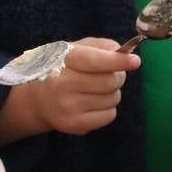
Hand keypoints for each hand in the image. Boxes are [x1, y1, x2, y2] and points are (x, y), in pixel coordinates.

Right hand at [0, 37, 137, 143]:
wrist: (35, 99)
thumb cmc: (60, 68)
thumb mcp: (74, 49)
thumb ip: (100, 46)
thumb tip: (124, 54)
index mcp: (62, 60)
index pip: (95, 61)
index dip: (118, 61)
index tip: (135, 61)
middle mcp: (62, 84)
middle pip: (110, 81)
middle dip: (118, 76)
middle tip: (111, 74)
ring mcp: (68, 107)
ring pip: (113, 98)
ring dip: (112, 92)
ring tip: (96, 89)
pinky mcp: (75, 125)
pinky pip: (109, 115)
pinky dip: (108, 109)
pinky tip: (93, 103)